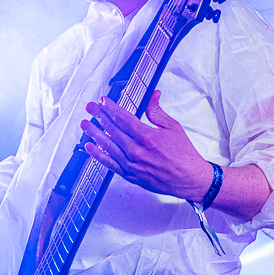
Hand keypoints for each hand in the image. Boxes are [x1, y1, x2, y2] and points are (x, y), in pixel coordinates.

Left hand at [80, 91, 212, 201]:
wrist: (188, 179)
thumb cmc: (183, 155)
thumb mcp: (173, 127)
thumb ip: (157, 111)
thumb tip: (153, 95)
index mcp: (148, 137)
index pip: (123, 118)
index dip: (111, 108)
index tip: (103, 101)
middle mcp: (137, 151)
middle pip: (112, 129)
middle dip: (99, 116)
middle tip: (90, 108)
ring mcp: (131, 164)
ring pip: (107, 145)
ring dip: (94, 133)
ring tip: (85, 124)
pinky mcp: (130, 175)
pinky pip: (109, 164)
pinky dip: (97, 155)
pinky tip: (89, 147)